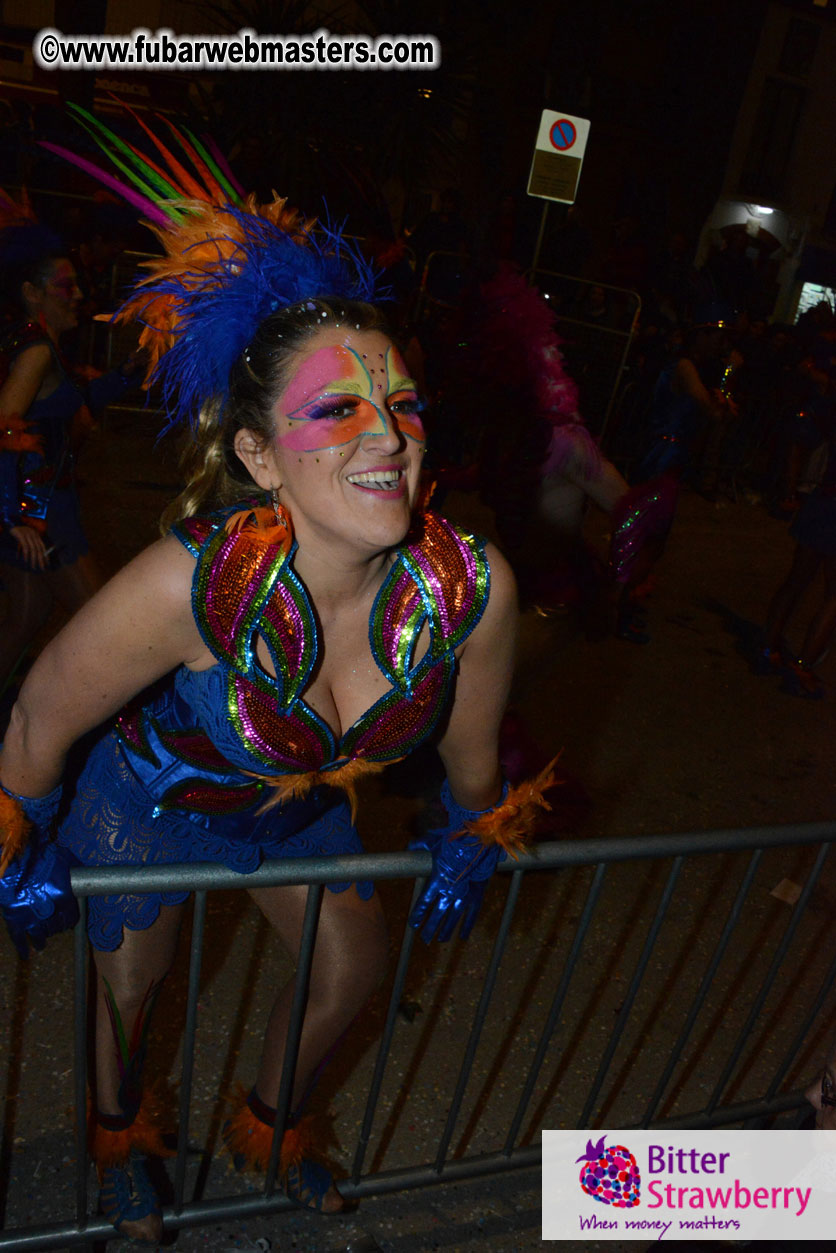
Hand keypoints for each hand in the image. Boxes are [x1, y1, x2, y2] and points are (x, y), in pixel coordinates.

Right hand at [0, 840, 78, 958]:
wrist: (16, 861)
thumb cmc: (41, 857)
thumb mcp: (65, 860)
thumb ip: (75, 872)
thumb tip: (86, 875)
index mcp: (65, 898)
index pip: (71, 917)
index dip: (69, 919)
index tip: (67, 920)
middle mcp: (51, 911)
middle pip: (56, 926)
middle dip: (56, 927)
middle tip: (54, 927)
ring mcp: (32, 918)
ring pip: (40, 934)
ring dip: (42, 939)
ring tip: (42, 944)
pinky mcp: (15, 920)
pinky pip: (19, 938)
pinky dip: (22, 947)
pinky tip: (26, 954)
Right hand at [9, 525, 48, 569]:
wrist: (9, 523)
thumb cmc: (16, 533)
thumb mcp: (24, 539)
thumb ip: (27, 547)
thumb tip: (28, 558)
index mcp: (36, 535)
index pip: (43, 547)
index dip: (45, 555)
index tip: (47, 563)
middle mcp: (33, 534)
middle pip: (39, 549)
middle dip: (41, 559)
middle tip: (42, 568)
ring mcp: (28, 534)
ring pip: (33, 549)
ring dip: (34, 559)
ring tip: (33, 566)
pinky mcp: (21, 535)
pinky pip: (25, 546)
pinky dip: (26, 554)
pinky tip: (26, 560)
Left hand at [409, 827, 504, 942]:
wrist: (475, 843)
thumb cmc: (452, 842)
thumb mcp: (432, 842)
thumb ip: (419, 846)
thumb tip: (409, 846)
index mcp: (436, 881)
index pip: (424, 903)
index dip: (418, 914)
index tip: (414, 924)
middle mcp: (448, 892)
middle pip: (437, 915)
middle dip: (430, 928)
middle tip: (425, 938)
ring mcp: (463, 895)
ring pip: (453, 918)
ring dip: (447, 930)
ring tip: (441, 940)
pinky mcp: (476, 895)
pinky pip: (472, 915)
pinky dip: (468, 926)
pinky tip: (464, 936)